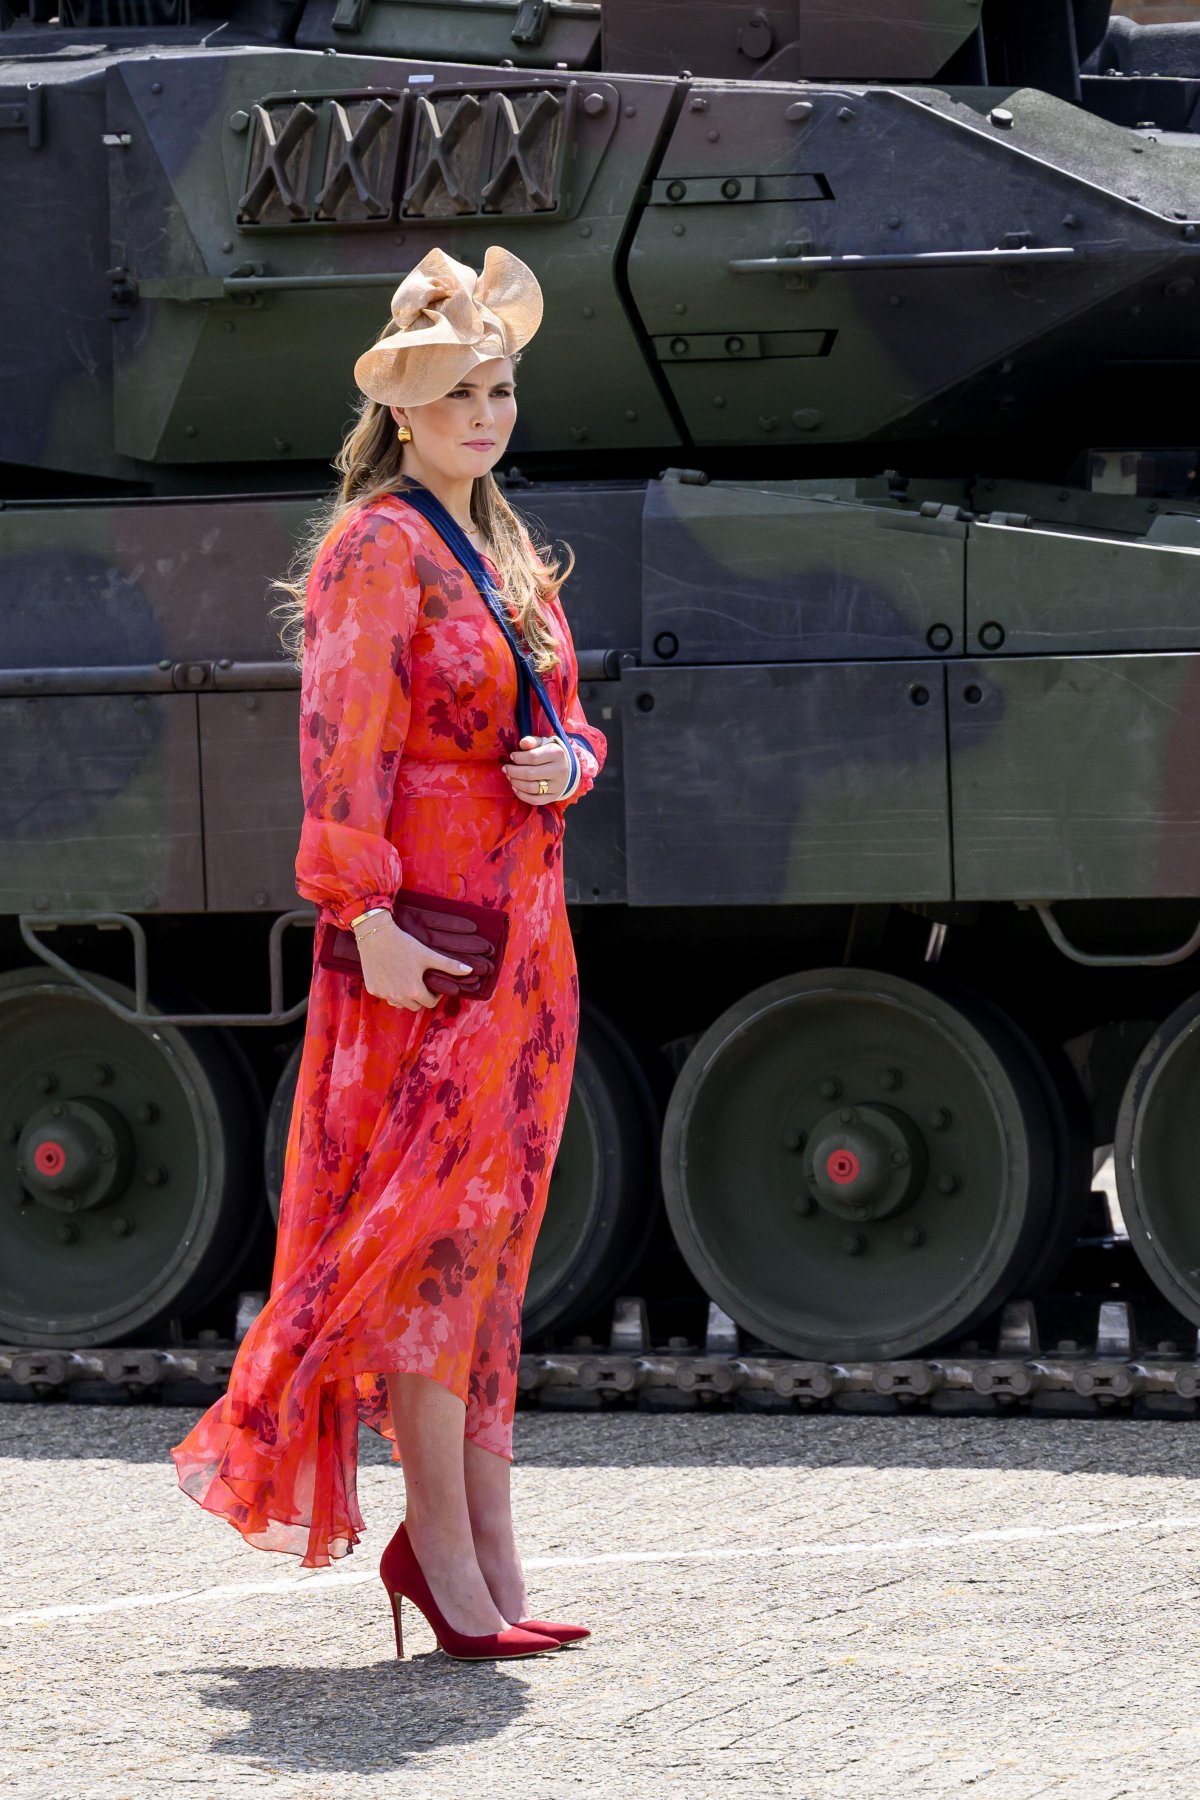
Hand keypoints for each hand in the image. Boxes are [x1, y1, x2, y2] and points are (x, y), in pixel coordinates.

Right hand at [356, 918, 473, 1010]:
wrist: (376, 935)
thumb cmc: (404, 944)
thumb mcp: (428, 955)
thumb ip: (449, 965)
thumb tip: (470, 971)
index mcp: (415, 991)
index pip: (430, 1003)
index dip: (435, 995)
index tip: (433, 984)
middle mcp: (398, 997)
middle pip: (415, 1006)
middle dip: (421, 997)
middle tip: (421, 982)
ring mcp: (384, 994)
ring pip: (399, 1003)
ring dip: (405, 997)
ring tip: (408, 980)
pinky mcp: (373, 989)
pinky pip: (386, 996)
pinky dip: (391, 991)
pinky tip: (393, 977)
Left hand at [503, 734, 571, 803]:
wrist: (569, 768)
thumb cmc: (551, 754)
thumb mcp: (544, 743)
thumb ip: (533, 741)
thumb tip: (522, 744)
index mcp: (557, 754)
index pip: (533, 757)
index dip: (519, 757)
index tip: (512, 756)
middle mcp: (559, 770)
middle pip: (530, 774)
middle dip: (513, 771)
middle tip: (506, 769)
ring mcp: (557, 786)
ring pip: (531, 788)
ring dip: (516, 783)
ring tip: (509, 777)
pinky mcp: (554, 796)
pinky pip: (535, 800)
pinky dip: (522, 795)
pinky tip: (515, 788)